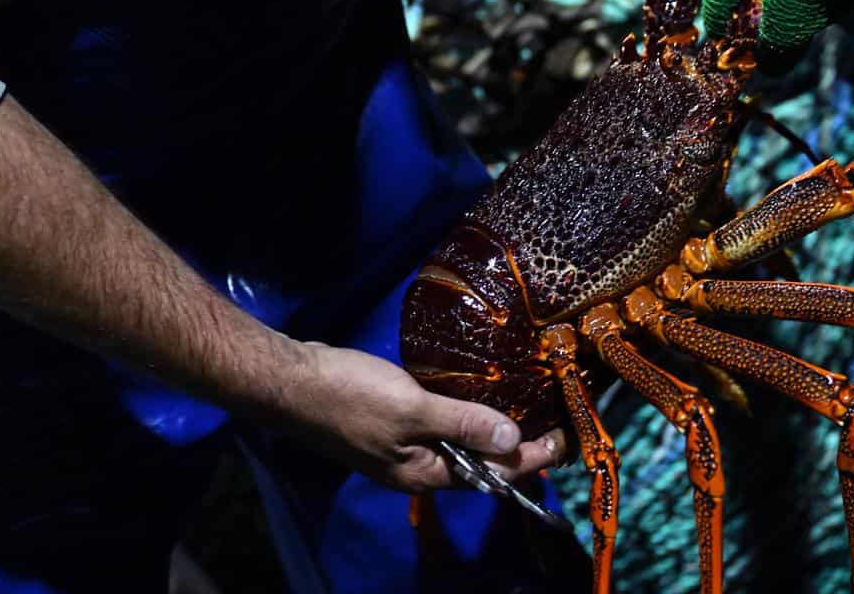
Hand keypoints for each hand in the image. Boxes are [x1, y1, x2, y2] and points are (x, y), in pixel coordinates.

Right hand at [282, 340, 568, 492]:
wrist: (288, 380)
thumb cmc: (349, 397)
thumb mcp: (413, 409)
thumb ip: (464, 424)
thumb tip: (515, 441)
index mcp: (423, 474)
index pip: (490, 474)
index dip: (530, 458)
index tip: (564, 440)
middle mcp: (415, 467)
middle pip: (477, 462)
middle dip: (517, 445)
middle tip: (554, 420)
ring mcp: (401, 444)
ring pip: (459, 440)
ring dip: (491, 425)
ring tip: (528, 404)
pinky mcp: (390, 420)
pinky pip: (439, 420)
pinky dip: (464, 410)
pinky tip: (478, 390)